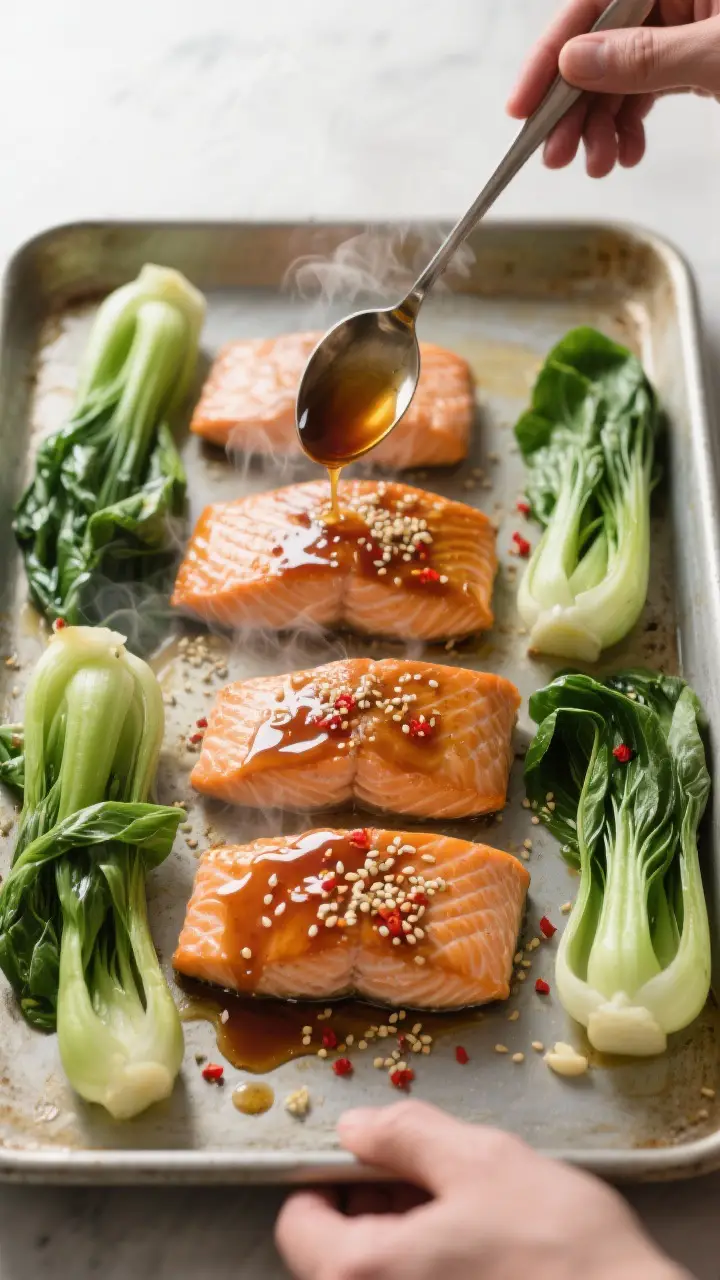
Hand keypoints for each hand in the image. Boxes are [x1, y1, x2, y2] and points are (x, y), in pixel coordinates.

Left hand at [275, 1100, 686, 1279]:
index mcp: (362, 1273)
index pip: (297, 1224)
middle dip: (377, 1210)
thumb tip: (356, 1128)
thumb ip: (406, 1135)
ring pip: (380, 1277)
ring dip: (409, 1244)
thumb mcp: (481, 1163)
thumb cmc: (561, 1251)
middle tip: (435, 1183)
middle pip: (337, 1256)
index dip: (330, 1180)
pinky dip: (435, 1272)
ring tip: (470, 1221)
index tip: (371, 1161)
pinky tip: (484, 1258)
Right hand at [507, 1, 719, 176]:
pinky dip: (629, 125)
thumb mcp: (715, 53)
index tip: (522, 106)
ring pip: (618, 76)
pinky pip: (645, 90)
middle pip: (599, 46)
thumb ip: (646, 55)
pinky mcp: (690, 58)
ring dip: (599, 126)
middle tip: (556, 154)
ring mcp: (681, 28)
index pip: (591, 5)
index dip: (550, 56)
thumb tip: (574, 62)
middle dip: (574, 106)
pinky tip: (625, 152)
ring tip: (598, 164)